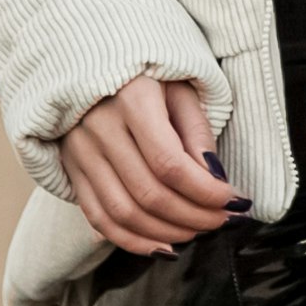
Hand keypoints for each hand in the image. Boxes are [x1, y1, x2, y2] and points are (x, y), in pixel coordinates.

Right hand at [60, 75, 245, 255]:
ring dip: (167, 233)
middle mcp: (98, 127)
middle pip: (148, 193)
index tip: (234, 200)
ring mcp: (79, 150)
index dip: (206, 192)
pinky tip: (163, 246)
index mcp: (131, 98)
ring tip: (198, 233)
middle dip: (195, 217)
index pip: (170, 164)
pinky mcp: (70, 167)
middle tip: (223, 221)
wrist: (87, 58)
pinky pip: (97, 217)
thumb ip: (197, 131)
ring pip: (123, 213)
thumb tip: (214, 179)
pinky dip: (132, 240)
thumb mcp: (180, 85)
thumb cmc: (147, 71)